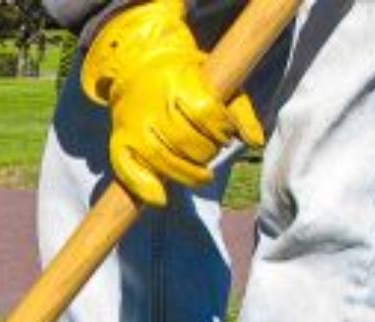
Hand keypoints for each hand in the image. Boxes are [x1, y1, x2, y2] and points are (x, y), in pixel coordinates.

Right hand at [81, 0, 264, 205]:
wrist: (138, 70)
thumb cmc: (185, 80)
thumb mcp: (217, 81)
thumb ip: (239, 109)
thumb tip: (255, 142)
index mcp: (177, 82)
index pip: (205, 112)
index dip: (221, 129)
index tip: (225, 133)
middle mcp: (151, 104)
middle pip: (186, 141)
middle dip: (207, 153)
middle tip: (210, 151)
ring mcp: (132, 125)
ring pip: (164, 160)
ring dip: (188, 174)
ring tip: (200, 172)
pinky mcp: (118, 142)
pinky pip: (128, 171)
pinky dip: (145, 189)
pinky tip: (162, 198)